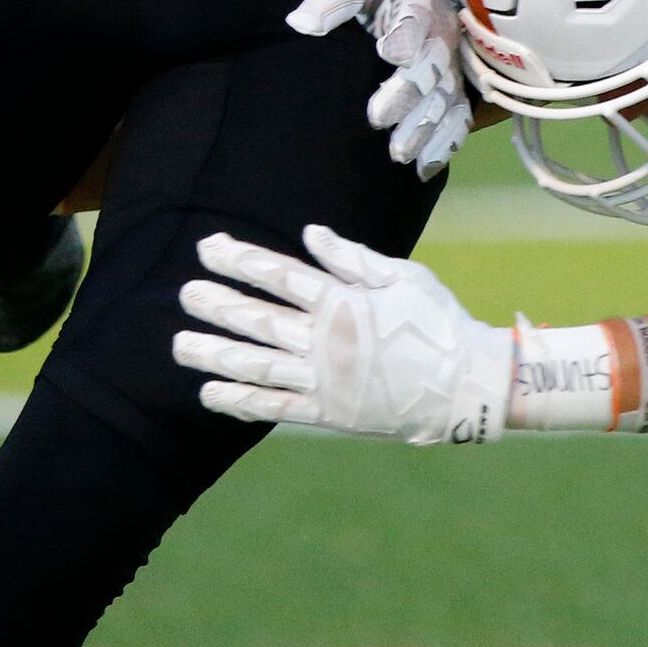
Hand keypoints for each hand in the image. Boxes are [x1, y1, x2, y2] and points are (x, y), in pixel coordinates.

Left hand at [174, 227, 511, 444]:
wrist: (465, 385)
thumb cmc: (438, 323)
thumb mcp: (403, 276)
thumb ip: (352, 258)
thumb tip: (309, 233)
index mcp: (343, 301)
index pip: (279, 275)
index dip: (240, 260)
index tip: (208, 248)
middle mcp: (325, 341)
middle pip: (259, 319)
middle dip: (218, 305)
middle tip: (185, 294)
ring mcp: (323, 380)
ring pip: (257, 365)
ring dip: (216, 353)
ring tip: (181, 345)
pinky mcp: (328, 413)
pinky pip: (275, 407)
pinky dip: (240, 401)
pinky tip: (211, 393)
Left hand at [286, 0, 471, 177]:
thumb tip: (301, 23)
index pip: (415, 17)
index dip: (406, 35)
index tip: (390, 53)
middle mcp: (442, 33)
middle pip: (433, 66)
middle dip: (408, 93)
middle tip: (376, 118)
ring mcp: (453, 62)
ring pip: (447, 97)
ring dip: (426, 126)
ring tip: (400, 154)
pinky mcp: (456, 85)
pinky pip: (460, 116)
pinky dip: (446, 142)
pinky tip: (424, 168)